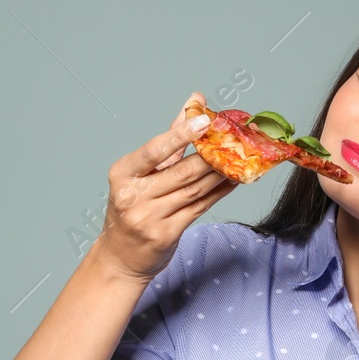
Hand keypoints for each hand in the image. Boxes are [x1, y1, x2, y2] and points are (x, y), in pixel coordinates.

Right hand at [96, 92, 235, 281]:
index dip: (180, 134)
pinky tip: (231, 181)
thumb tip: (193, 102)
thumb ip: (169, 139)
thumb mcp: (140, 173)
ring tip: (238, 159)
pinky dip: (218, 193)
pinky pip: (199, 208)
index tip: (205, 119)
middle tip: (233, 140)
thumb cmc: (131, 207)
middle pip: (181, 172)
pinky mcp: (166, 235)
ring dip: (220, 174)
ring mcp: (149, 218)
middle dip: (211, 156)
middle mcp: (132, 196)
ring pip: (194, 190)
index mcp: (122, 174)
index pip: (154, 151)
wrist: (120, 256)